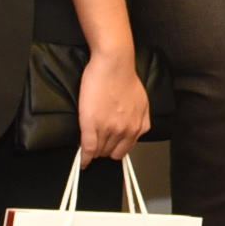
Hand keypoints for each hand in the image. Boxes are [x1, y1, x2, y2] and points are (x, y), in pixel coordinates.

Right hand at [77, 48, 151, 162]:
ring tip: (89, 145)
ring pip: (100, 151)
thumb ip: (141, 120)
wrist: (113, 64)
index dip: (114, 149)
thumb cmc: (125, 78)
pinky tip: (82, 161)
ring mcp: (108, 129)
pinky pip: (88, 148)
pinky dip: (84, 157)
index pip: (125, 149)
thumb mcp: (142, 102)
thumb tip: (136, 131)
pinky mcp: (91, 125)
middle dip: (104, 150)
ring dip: (94, 151)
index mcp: (137, 126)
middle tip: (98, 143)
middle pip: (112, 152)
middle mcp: (125, 131)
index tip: (109, 148)